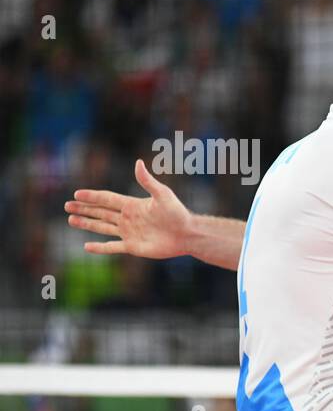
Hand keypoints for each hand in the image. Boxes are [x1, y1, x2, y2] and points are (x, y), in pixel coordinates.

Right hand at [65, 159, 192, 258]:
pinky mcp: (133, 247)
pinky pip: (112, 247)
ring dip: (87, 223)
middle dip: (84, 209)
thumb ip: (147, 181)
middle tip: (67, 205)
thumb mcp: (162, 194)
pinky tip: (87, 246)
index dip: (92, 196)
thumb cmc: (177, 213)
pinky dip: (100, 248)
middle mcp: (128, 218)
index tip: (76, 194)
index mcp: (132, 205)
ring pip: (102, 227)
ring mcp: (129, 233)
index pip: (107, 199)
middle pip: (101, 212)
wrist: (187, 234)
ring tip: (71, 219)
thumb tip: (138, 162)